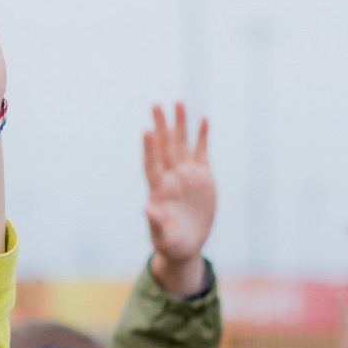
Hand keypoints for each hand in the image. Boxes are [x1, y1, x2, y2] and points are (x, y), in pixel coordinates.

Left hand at [142, 105, 214, 295]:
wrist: (186, 245)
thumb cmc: (170, 243)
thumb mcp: (162, 237)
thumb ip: (155, 223)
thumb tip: (145, 208)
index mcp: (158, 190)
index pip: (151, 165)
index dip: (149, 149)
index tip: (147, 131)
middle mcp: (171, 177)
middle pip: (164, 147)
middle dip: (161, 126)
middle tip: (155, 104)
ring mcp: (186, 175)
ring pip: (181, 144)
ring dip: (180, 124)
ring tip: (178, 102)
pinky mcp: (202, 176)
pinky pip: (201, 151)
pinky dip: (201, 136)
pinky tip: (203, 119)